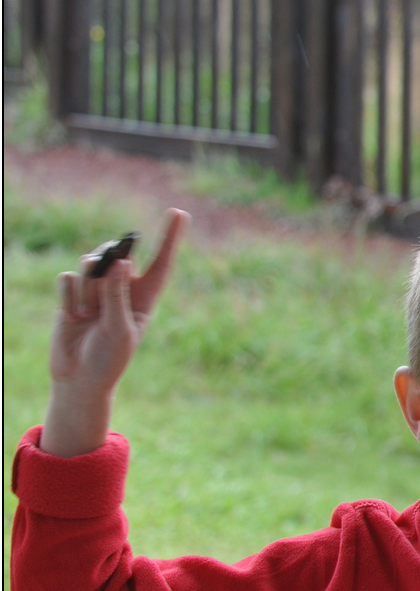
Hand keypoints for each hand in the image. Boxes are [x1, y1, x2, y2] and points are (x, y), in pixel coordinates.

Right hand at [41, 209, 189, 456]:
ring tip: (88, 315)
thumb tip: (119, 262)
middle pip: (119, 253)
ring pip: (91, 263)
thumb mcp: (119, 330)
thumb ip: (118, 296)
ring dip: (88, 289)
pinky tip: (74, 316)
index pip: (162, 262)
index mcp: (146, 296)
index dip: (171, 237)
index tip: (180, 212)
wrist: (78, 378)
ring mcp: (98, 288)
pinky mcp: (74, 293)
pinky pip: (69, 277)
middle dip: (110, 262)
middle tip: (105, 279)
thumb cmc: (108, 358)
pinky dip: (69, 296)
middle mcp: (124, 287)